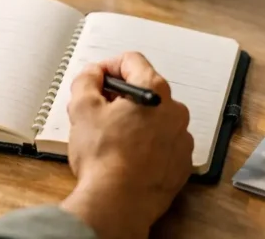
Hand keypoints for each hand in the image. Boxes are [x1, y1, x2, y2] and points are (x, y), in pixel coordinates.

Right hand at [60, 52, 192, 238]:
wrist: (119, 203)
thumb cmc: (104, 158)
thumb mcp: (82, 108)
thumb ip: (86, 80)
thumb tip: (92, 75)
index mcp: (154, 91)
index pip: (132, 61)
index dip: (108, 66)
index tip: (96, 79)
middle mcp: (175, 111)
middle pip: (145, 90)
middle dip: (120, 97)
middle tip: (98, 111)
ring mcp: (181, 138)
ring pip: (155, 118)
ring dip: (134, 121)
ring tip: (111, 138)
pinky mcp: (181, 163)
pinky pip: (163, 143)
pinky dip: (146, 144)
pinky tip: (127, 156)